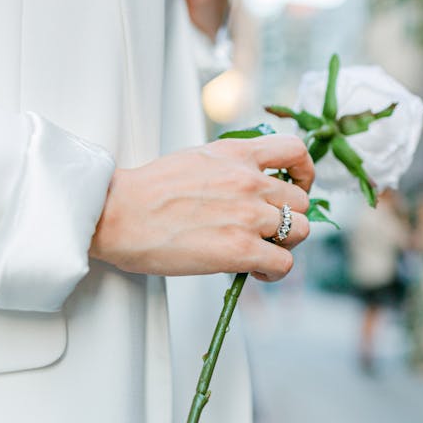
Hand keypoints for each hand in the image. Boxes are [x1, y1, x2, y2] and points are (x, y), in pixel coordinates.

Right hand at [90, 135, 313, 281]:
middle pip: (301, 201)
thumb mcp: (195, 159)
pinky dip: (274, 271)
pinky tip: (254, 271)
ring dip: (284, 245)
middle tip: (267, 231)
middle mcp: (249, 181)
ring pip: (300, 231)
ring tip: (260, 253)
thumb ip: (228, 167)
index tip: (296, 185)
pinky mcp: (241, 249)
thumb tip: (244, 186)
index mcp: (237, 154)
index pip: (296, 151)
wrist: (118, 214)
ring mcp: (248, 215)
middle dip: (289, 218)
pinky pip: (284, 263)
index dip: (305, 173)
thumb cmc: (146, 192)